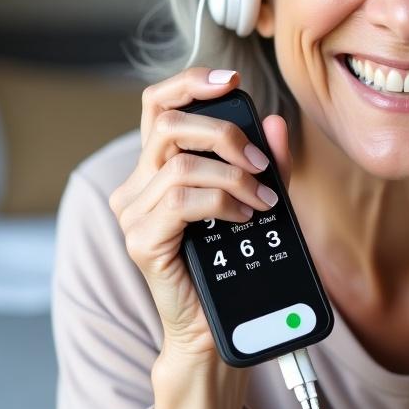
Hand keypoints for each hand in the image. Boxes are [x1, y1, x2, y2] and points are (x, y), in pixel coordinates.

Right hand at [108, 66, 292, 362]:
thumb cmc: (230, 264)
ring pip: (180, 164)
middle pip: (169, 124)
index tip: (232, 80)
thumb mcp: (256, 199)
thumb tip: (275, 123)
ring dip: (233, 176)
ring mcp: (134, 213)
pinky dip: (222, 201)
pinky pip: (182, 200)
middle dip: (224, 133)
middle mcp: (137, 186)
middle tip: (259, 162)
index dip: (191, 83)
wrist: (211, 328)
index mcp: (156, 168)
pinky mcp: (141, 241)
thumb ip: (265, 163)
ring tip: (261, 198)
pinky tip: (244, 215)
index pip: (158, 105)